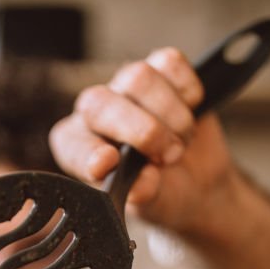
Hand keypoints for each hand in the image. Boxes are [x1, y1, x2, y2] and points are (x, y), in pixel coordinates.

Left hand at [50, 47, 241, 237]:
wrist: (197, 183)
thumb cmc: (163, 194)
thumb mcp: (153, 206)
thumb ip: (144, 194)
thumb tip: (144, 182)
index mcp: (79, 151)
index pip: (71, 144)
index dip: (88, 152)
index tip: (109, 163)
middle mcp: (95, 113)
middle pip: (101, 102)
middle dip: (143, 131)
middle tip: (170, 157)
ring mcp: (126, 87)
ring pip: (139, 78)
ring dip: (171, 115)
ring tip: (181, 142)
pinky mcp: (160, 70)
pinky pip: (170, 62)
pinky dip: (188, 89)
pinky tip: (192, 110)